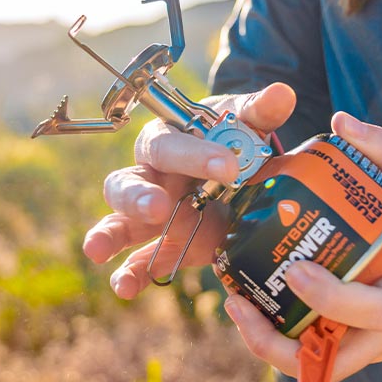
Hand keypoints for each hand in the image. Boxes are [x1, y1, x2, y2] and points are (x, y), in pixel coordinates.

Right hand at [83, 82, 296, 297]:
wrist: (240, 171)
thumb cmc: (232, 138)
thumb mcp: (245, 123)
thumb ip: (260, 111)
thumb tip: (283, 93)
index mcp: (166, 140)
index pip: (168, 145)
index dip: (194, 155)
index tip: (229, 167)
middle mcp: (150, 176)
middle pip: (127, 183)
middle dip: (138, 196)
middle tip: (159, 206)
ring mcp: (152, 215)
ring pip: (120, 221)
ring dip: (110, 235)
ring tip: (98, 250)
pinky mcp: (165, 245)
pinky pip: (140, 261)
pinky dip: (130, 275)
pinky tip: (124, 289)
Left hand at [223, 111, 381, 381]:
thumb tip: (341, 121)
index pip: (381, 310)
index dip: (336, 300)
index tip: (296, 270)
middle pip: (342, 358)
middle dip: (285, 340)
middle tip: (241, 301)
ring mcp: (371, 346)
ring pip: (319, 367)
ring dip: (271, 345)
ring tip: (235, 307)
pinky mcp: (352, 348)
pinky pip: (312, 357)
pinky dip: (277, 340)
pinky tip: (249, 308)